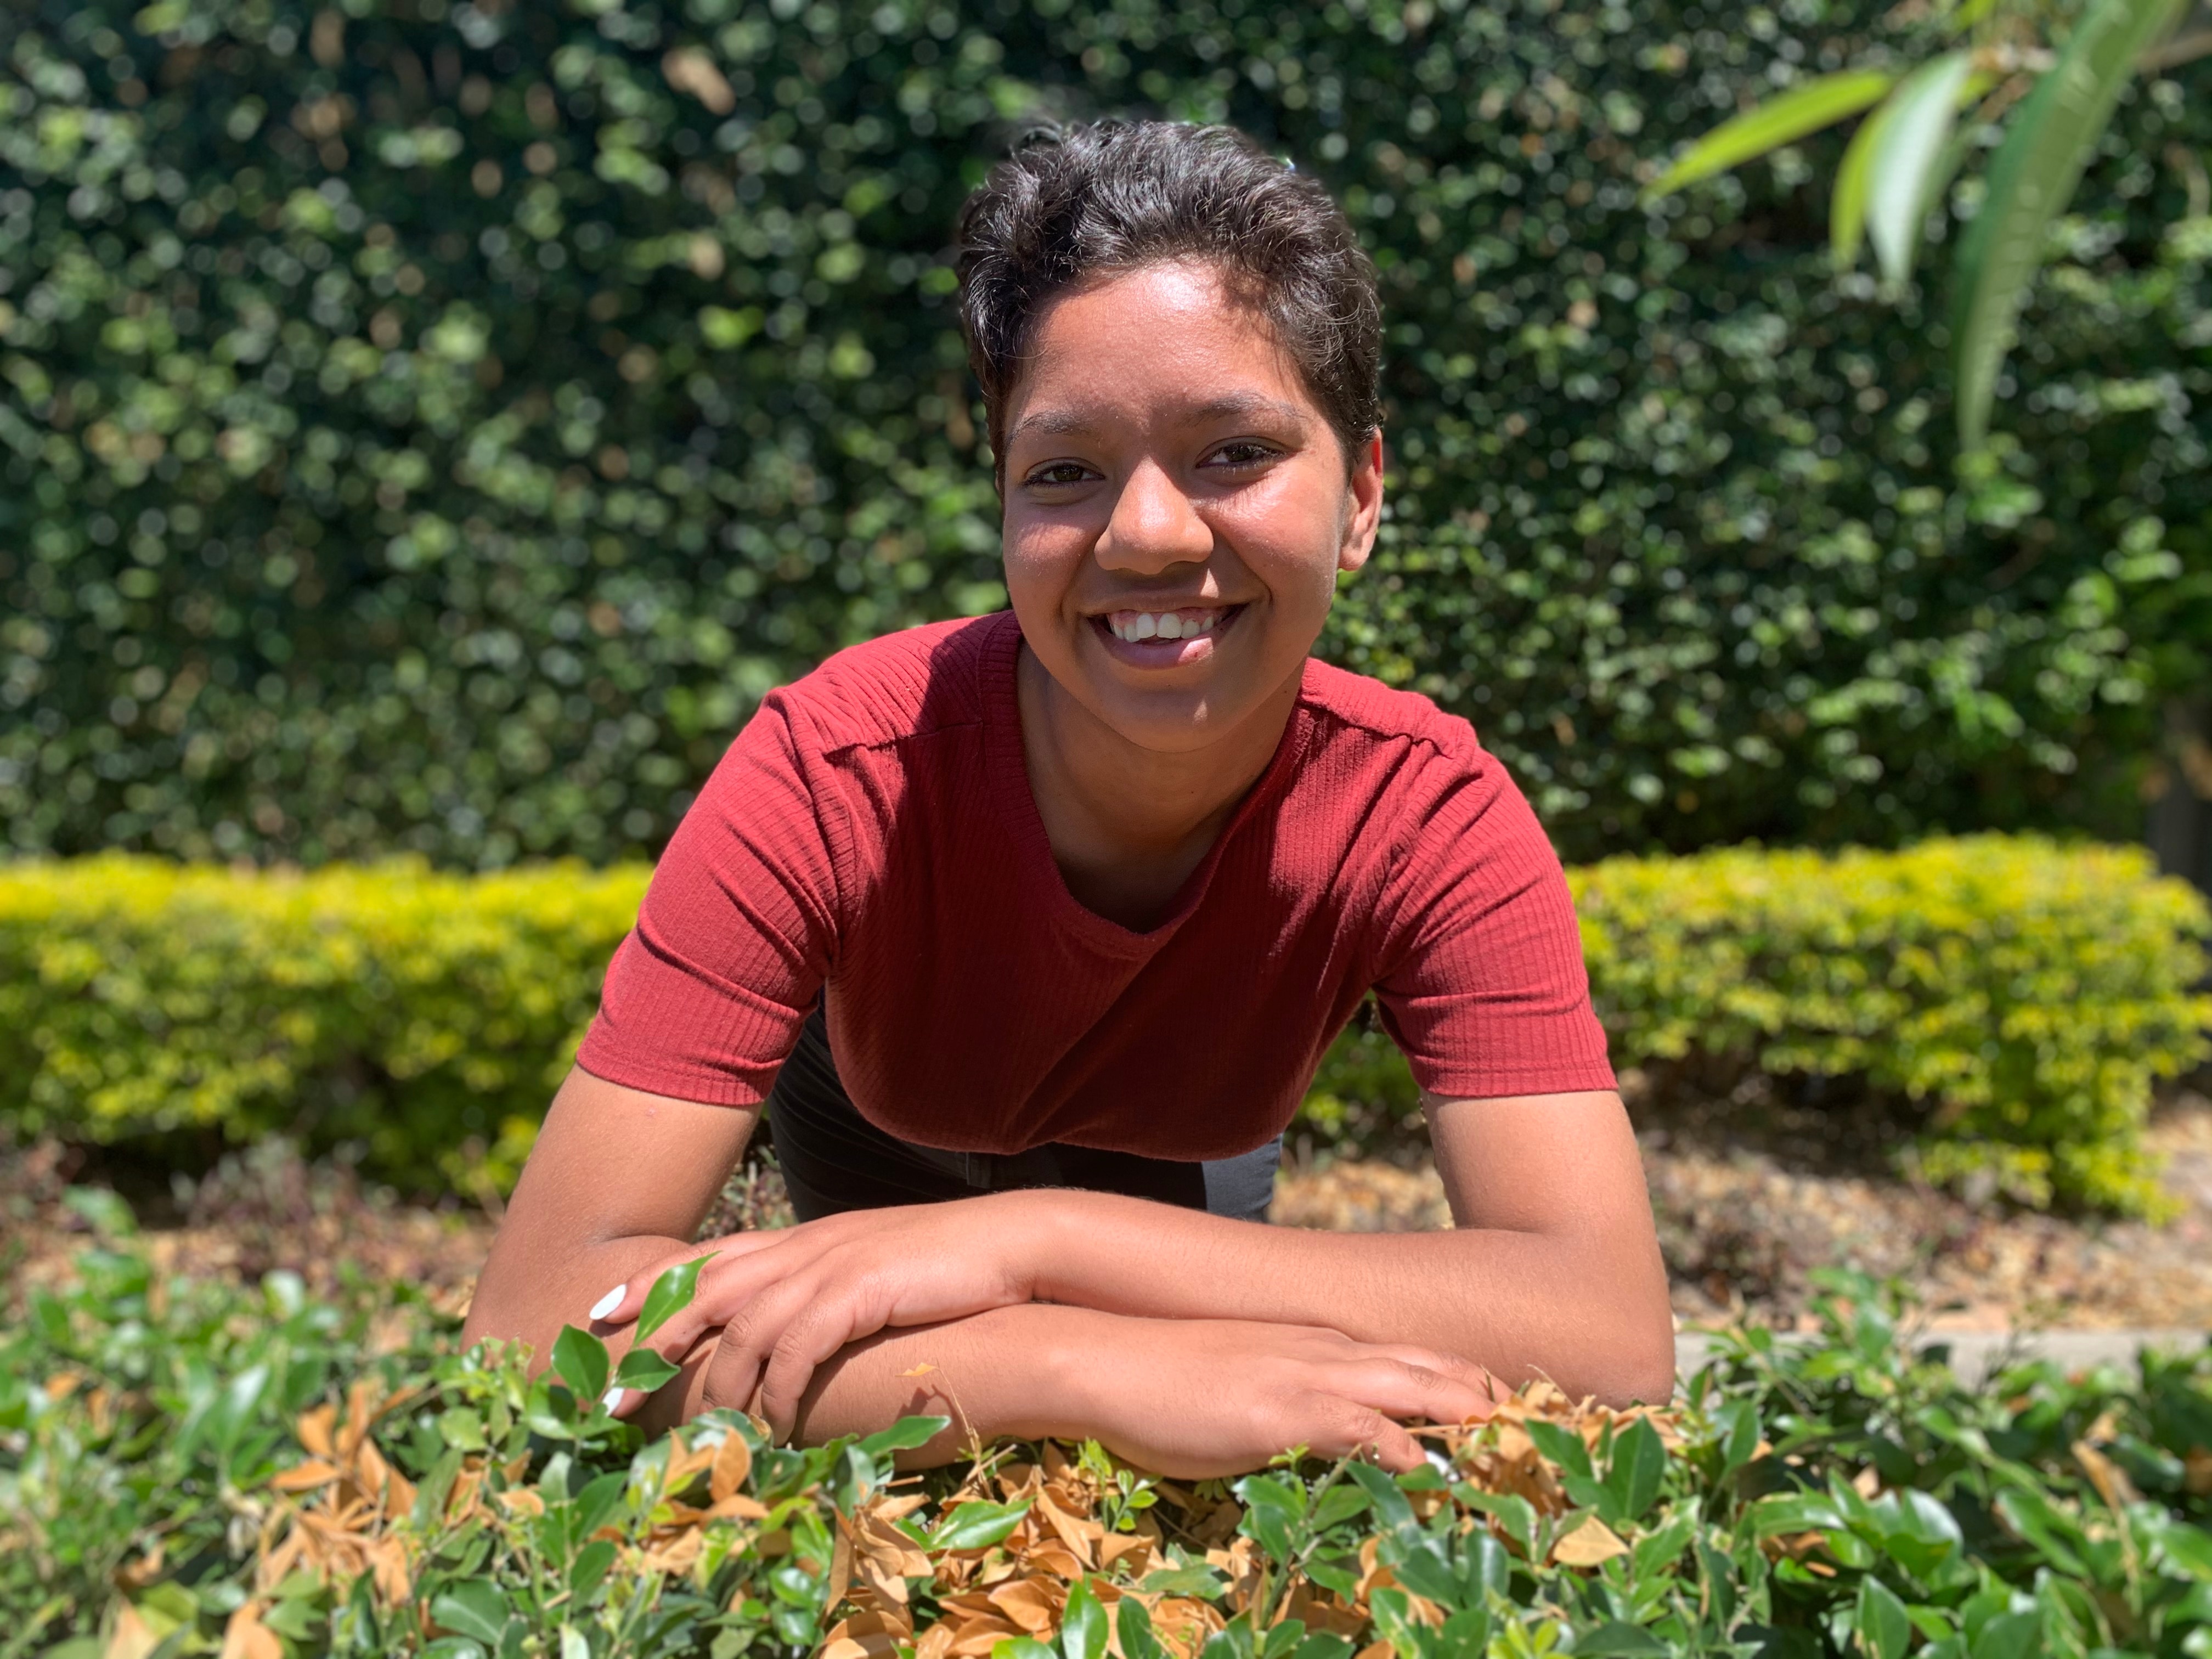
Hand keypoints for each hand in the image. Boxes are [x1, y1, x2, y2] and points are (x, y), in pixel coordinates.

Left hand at [587, 1193, 1047, 1436]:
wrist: (1010, 1244)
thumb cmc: (946, 1266)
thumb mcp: (871, 1270)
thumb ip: (827, 1289)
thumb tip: (796, 1330)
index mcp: (804, 1238)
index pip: (708, 1255)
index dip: (650, 1281)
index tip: (599, 1311)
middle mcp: (804, 1246)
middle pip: (704, 1290)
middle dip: (651, 1342)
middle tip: (611, 1397)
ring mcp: (828, 1264)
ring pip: (742, 1327)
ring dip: (719, 1388)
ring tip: (705, 1438)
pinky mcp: (856, 1289)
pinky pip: (795, 1348)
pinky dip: (778, 1391)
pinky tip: (777, 1426)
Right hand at [1060, 1315, 1496, 1477]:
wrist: (1103, 1358)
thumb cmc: (1161, 1384)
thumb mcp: (1240, 1394)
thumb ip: (1287, 1414)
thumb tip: (1313, 1447)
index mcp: (1321, 1348)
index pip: (1413, 1363)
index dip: (1466, 1388)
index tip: (1511, 1419)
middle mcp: (1329, 1351)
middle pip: (1435, 1367)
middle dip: (1491, 1400)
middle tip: (1547, 1436)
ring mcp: (1310, 1374)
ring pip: (1417, 1386)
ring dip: (1470, 1417)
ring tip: (1522, 1449)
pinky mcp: (1286, 1407)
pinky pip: (1366, 1427)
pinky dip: (1408, 1447)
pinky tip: (1439, 1471)